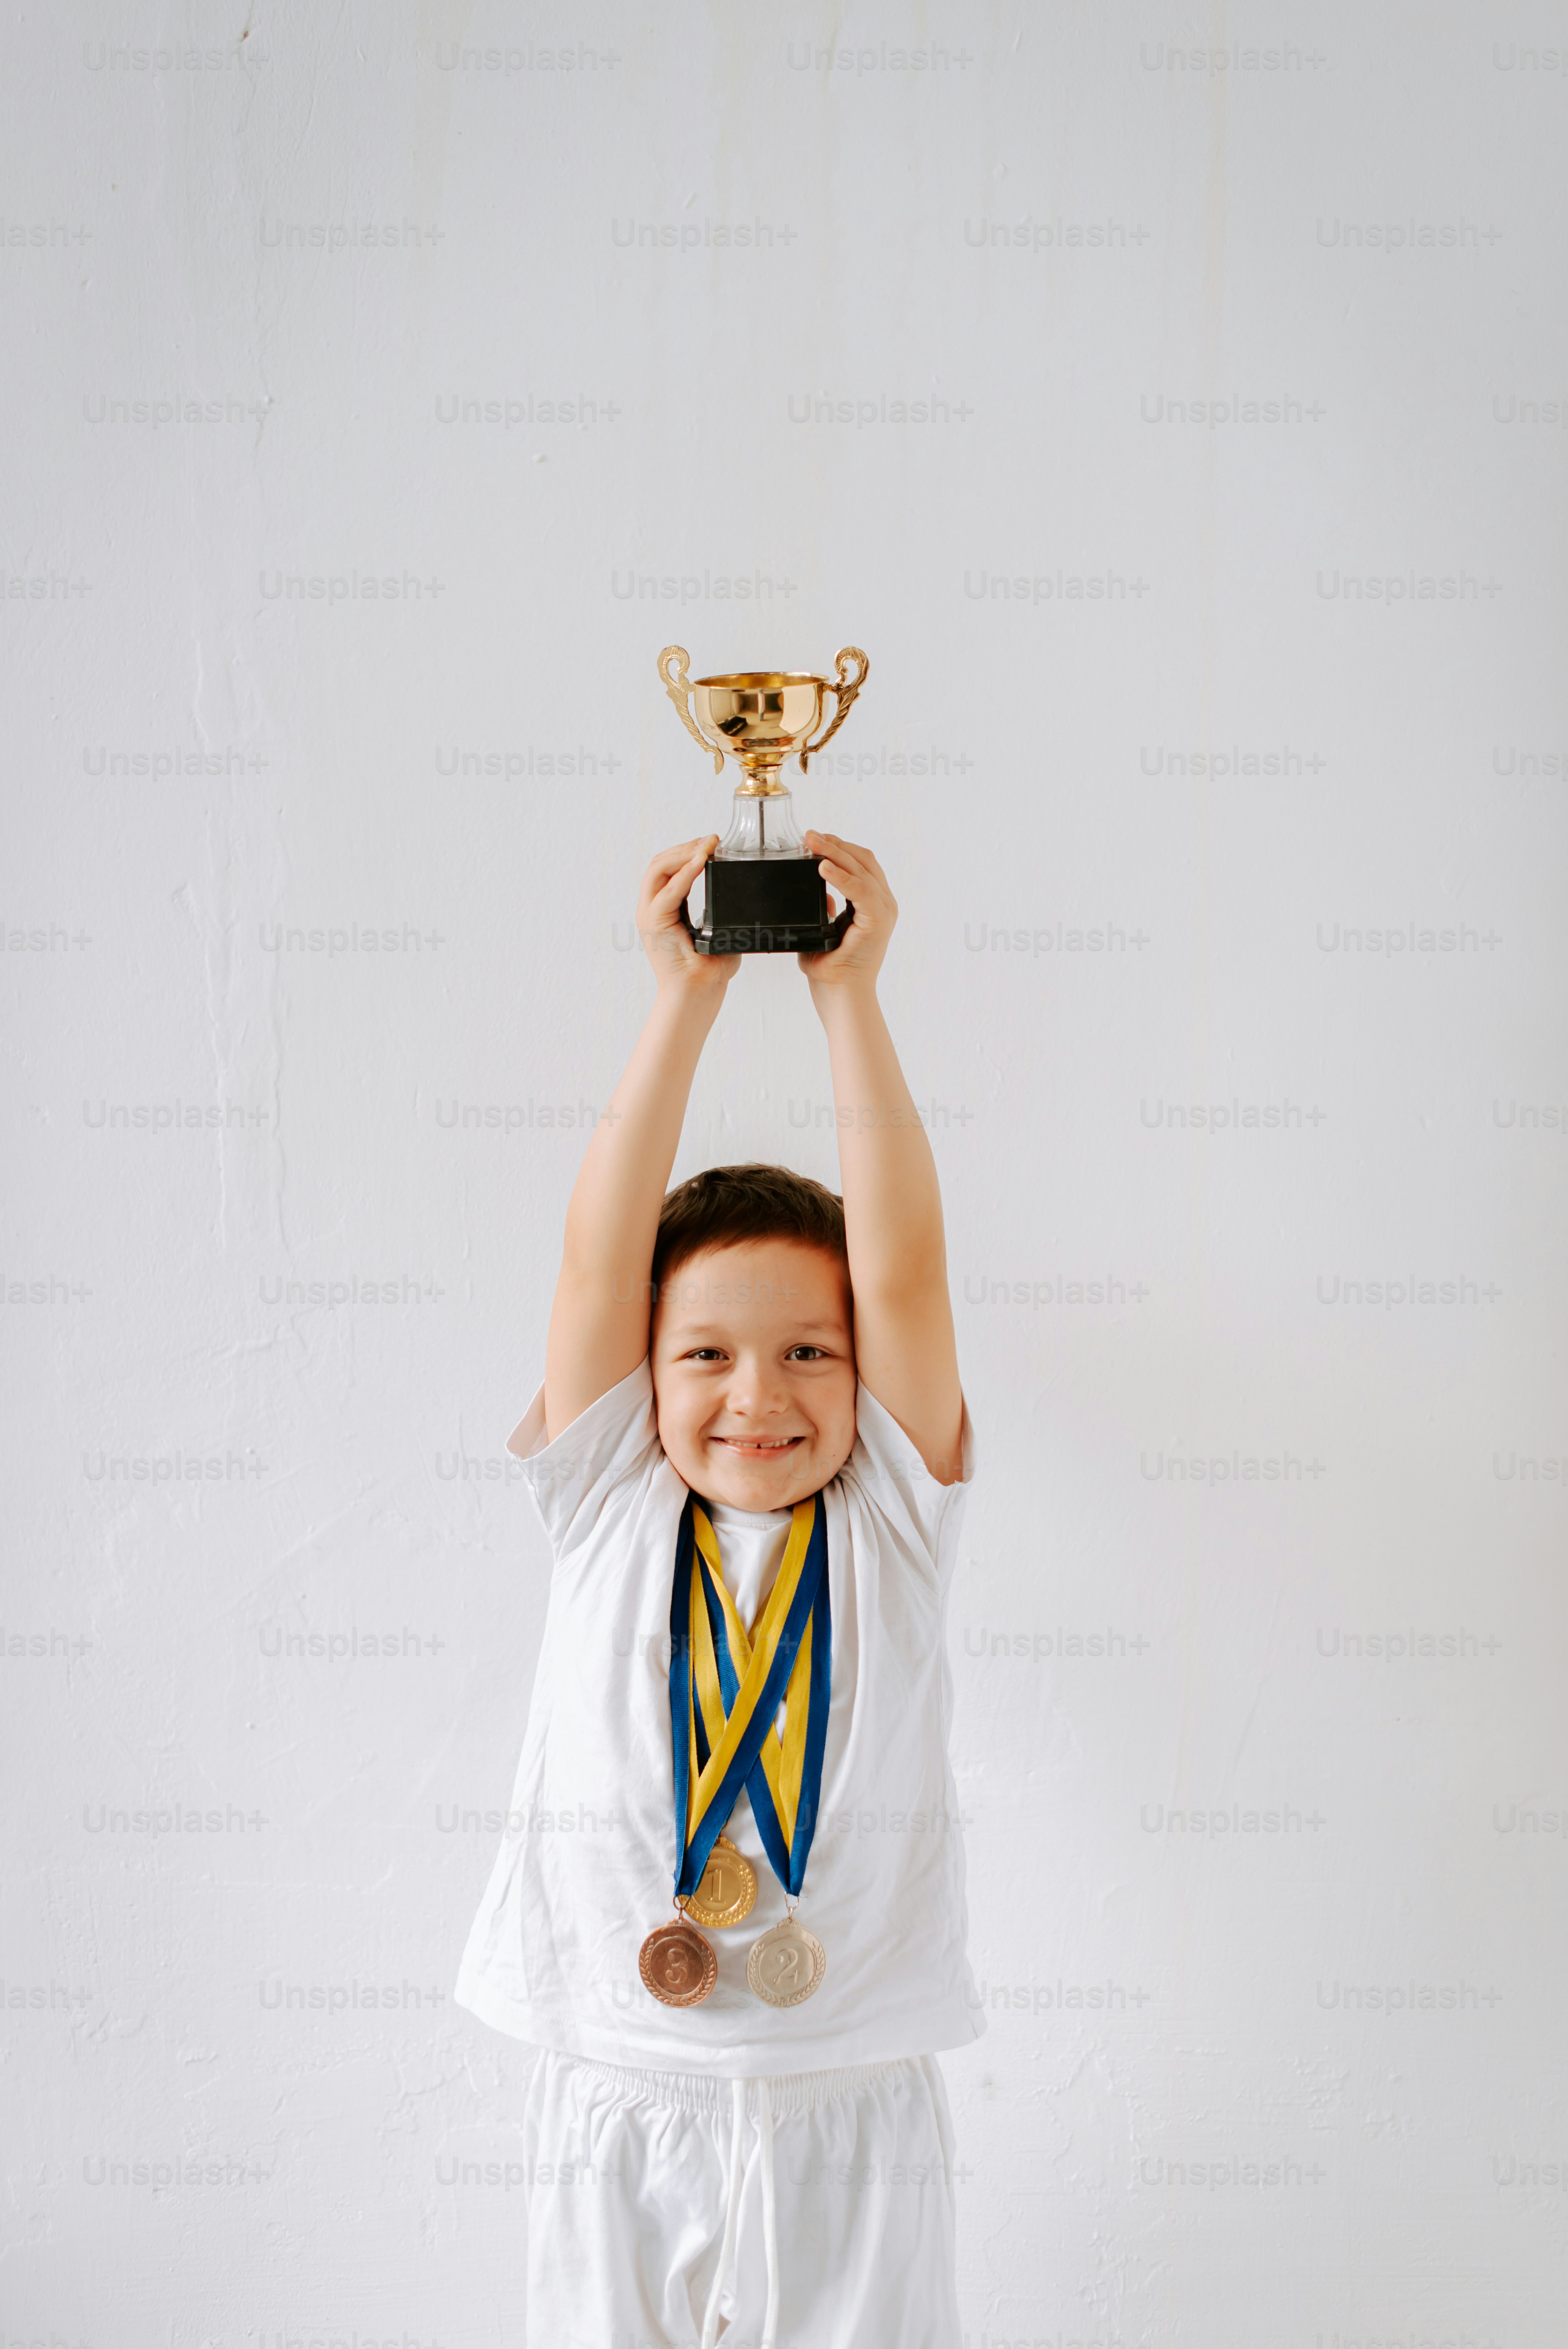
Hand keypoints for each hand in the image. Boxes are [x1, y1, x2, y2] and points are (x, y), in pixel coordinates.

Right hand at [636, 838, 740, 992]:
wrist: (697, 996)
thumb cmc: (707, 972)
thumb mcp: (719, 932)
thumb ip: (723, 913)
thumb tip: (746, 899)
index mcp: (666, 909)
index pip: (670, 869)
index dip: (690, 851)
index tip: (714, 842)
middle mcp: (653, 908)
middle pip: (661, 863)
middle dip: (686, 846)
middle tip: (712, 838)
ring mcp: (650, 915)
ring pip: (658, 870)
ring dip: (684, 853)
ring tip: (707, 845)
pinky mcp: (654, 923)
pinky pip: (668, 891)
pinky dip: (684, 873)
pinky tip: (701, 861)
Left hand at [798, 832, 896, 991]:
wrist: (841, 996)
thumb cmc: (831, 971)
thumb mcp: (823, 930)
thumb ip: (823, 910)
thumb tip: (819, 892)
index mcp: (873, 905)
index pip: (860, 865)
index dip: (838, 848)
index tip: (814, 839)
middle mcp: (883, 904)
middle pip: (862, 860)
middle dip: (834, 843)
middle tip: (808, 835)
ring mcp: (883, 911)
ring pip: (861, 869)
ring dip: (834, 852)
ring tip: (811, 842)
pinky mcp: (877, 920)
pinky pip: (859, 889)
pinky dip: (840, 876)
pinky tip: (821, 867)